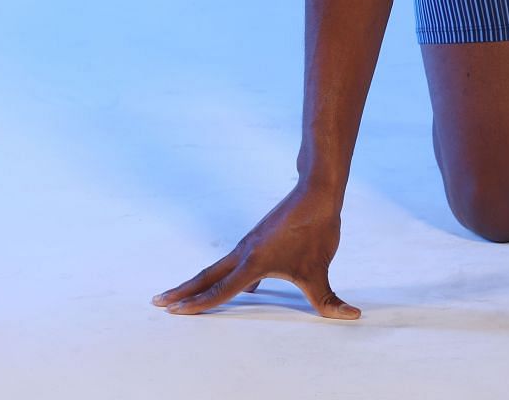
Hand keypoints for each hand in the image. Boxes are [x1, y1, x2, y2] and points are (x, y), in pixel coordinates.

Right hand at [152, 182, 359, 318]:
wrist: (317, 192)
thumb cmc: (316, 230)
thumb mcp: (321, 270)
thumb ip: (329, 300)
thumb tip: (351, 316)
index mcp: (253, 263)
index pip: (221, 290)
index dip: (198, 304)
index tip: (175, 311)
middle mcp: (245, 253)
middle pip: (207, 276)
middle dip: (182, 291)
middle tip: (158, 301)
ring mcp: (250, 244)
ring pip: (218, 267)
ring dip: (198, 281)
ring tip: (181, 294)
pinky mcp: (259, 239)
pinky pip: (235, 261)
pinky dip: (224, 274)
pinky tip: (242, 286)